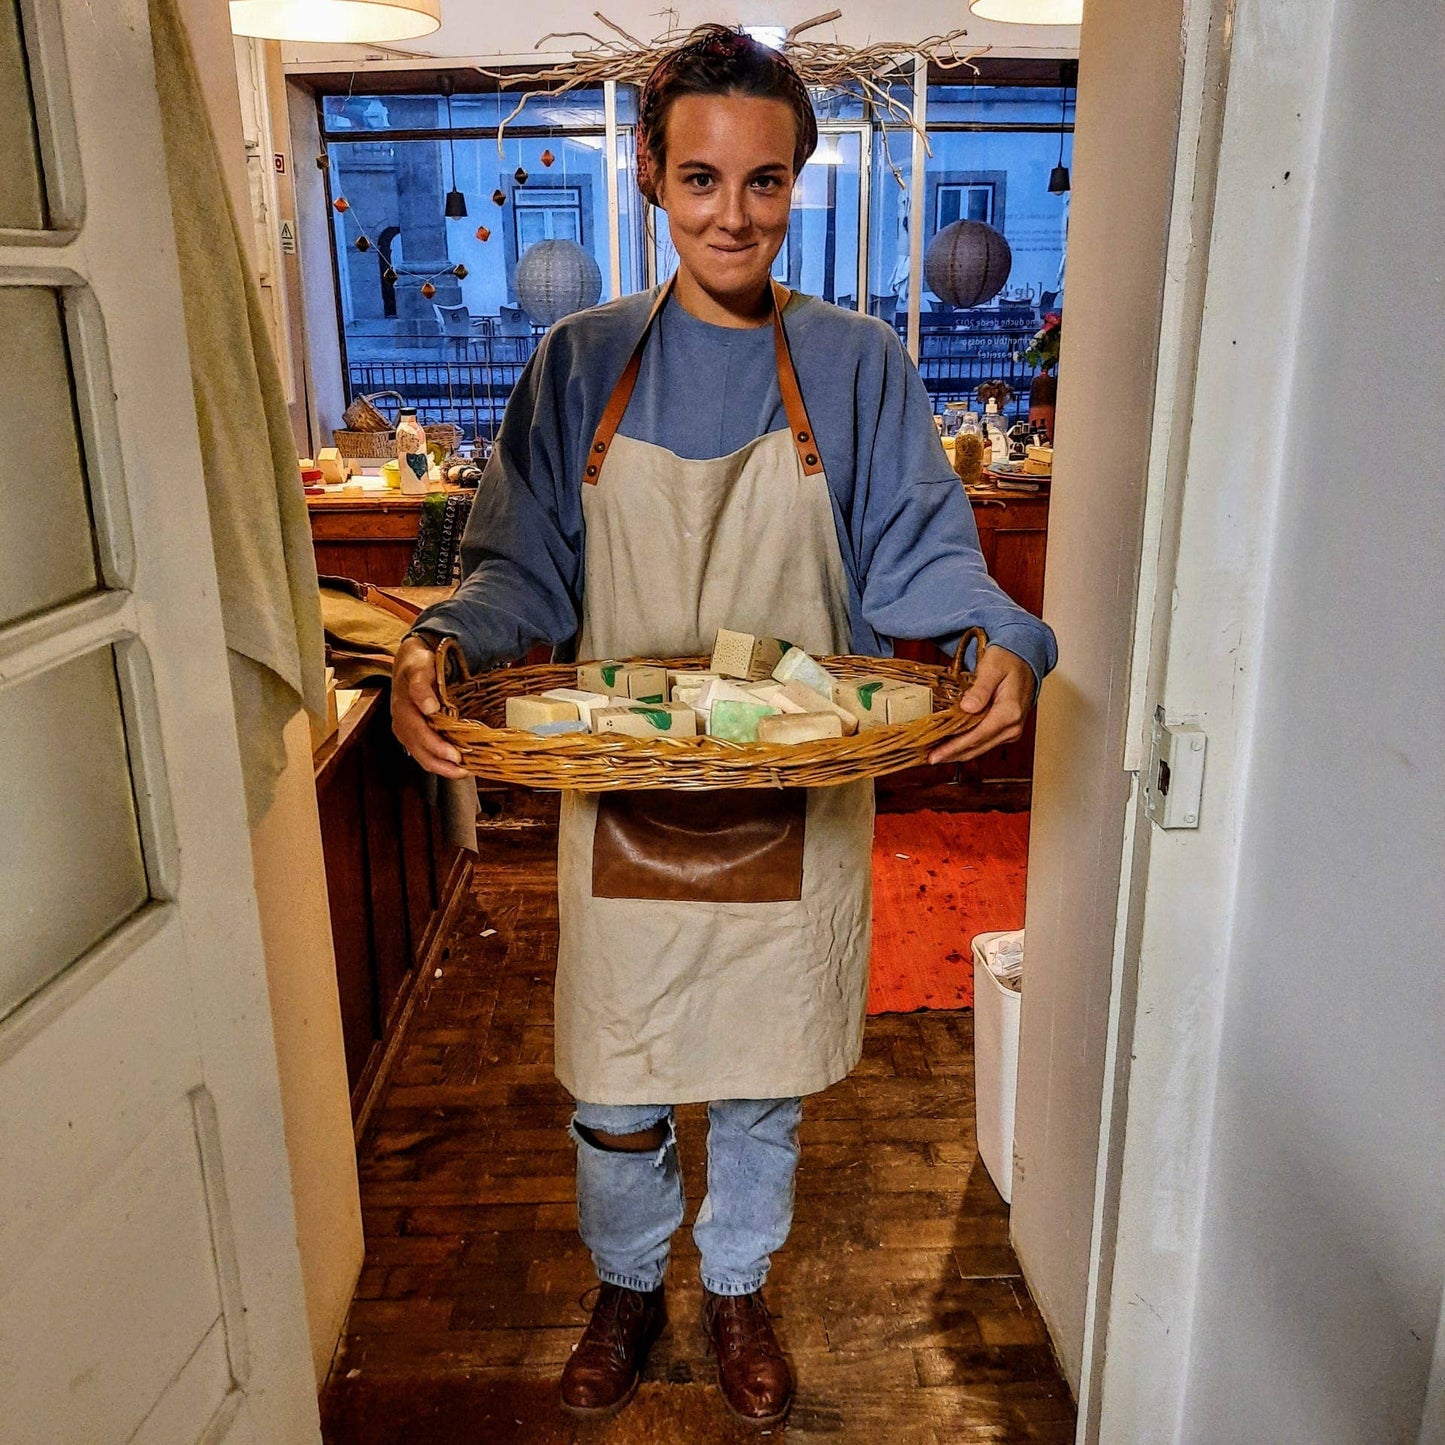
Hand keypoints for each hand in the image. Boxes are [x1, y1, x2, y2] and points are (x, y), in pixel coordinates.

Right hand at [391, 634, 467, 779]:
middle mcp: (401, 724)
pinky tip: (457, 766)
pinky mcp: (412, 736)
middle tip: (466, 770)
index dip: (437, 747)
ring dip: (443, 768)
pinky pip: (424, 755)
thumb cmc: (418, 663)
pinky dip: (441, 763)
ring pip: (422, 757)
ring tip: (465, 772)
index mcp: (403, 708)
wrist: (409, 662)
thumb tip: (429, 708)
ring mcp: (405, 732)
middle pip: (420, 751)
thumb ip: (422, 685)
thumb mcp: (420, 666)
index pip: (419, 733)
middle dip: (443, 764)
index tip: (456, 756)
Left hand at [927, 645, 1037, 764]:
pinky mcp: (1006, 731)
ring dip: (957, 753)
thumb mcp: (992, 667)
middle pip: (977, 747)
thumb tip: (967, 707)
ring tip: (934, 754)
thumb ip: (980, 688)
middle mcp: (1012, 726)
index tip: (935, 755)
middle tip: (928, 758)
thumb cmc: (1008, 660)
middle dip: (951, 755)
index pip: (976, 736)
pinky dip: (966, 746)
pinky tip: (950, 745)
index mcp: (1009, 712)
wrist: (1025, 660)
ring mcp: (1010, 731)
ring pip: (979, 748)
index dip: (953, 748)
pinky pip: (983, 742)